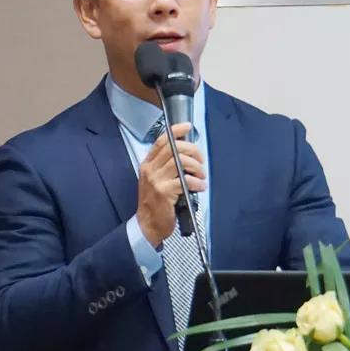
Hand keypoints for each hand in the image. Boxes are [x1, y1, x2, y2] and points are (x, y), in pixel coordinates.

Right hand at [136, 122, 205, 246]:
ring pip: (181, 162)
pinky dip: (196, 183)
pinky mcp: (164, 192)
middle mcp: (150, 169)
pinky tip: (199, 187)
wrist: (148, 224)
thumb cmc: (156, 203)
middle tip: (201, 160)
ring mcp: (156, 180)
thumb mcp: (156, 180)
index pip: (161, 141)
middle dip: (193, 150)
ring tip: (201, 176)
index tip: (187, 126)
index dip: (175, 131)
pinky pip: (185, 180)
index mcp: (148, 164)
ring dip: (197, 167)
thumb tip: (187, 154)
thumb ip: (167, 166)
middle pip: (174, 148)